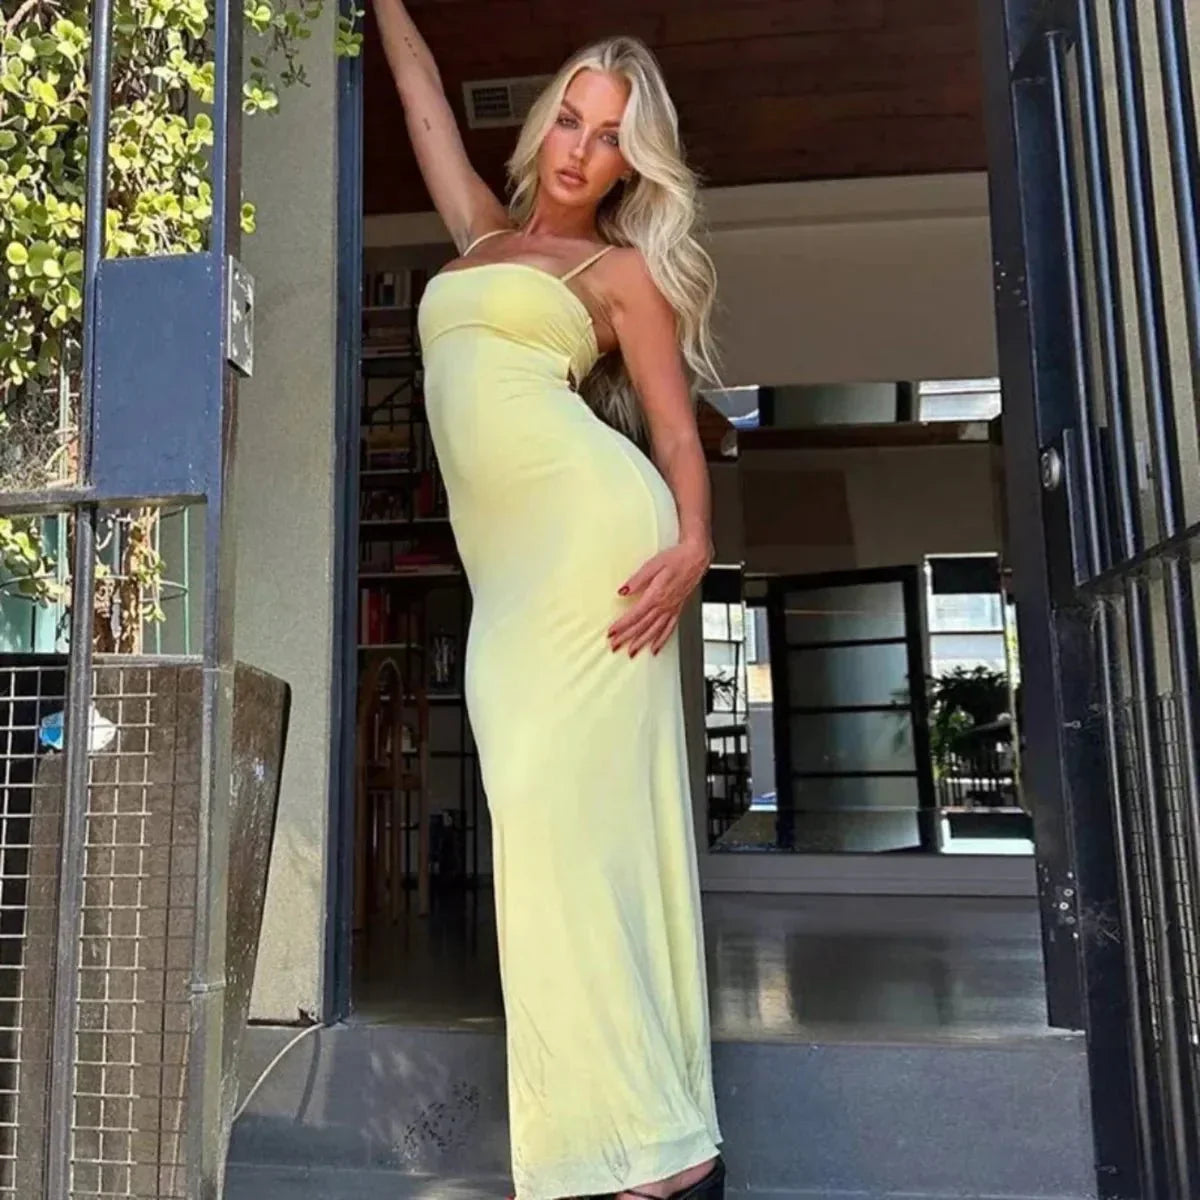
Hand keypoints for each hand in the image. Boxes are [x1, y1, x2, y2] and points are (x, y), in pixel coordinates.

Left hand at [608, 535, 711, 656]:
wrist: (696, 558)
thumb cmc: (677, 559)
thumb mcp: (652, 565)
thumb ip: (636, 580)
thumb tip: (623, 591)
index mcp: (656, 595)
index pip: (635, 615)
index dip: (622, 626)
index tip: (611, 632)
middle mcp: (664, 605)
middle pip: (642, 626)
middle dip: (627, 638)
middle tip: (615, 646)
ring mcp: (672, 609)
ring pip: (655, 631)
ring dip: (641, 643)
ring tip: (631, 652)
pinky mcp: (678, 609)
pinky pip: (669, 629)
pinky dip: (661, 641)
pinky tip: (655, 648)